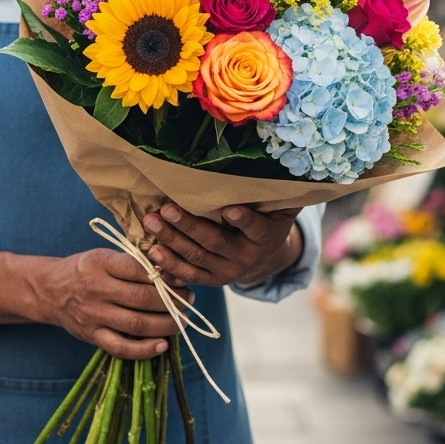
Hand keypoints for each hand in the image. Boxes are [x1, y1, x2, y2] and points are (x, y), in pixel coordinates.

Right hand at [39, 248, 193, 360]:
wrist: (50, 290)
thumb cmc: (85, 269)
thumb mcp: (104, 254)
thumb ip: (133, 261)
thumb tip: (171, 269)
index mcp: (101, 263)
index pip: (139, 268)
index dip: (166, 274)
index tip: (182, 276)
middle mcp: (96, 290)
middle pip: (142, 298)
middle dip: (172, 300)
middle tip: (189, 299)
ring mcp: (93, 316)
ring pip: (136, 324)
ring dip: (166, 324)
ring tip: (183, 320)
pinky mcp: (92, 336)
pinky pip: (120, 348)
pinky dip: (144, 349)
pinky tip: (162, 345)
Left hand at [143, 203, 302, 288]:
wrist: (266, 258)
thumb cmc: (270, 219)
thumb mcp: (282, 206)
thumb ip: (284, 189)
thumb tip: (292, 162)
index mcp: (266, 237)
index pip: (256, 228)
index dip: (244, 220)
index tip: (228, 209)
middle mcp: (247, 257)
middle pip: (215, 242)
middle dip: (189, 225)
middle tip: (166, 208)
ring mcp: (227, 272)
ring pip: (197, 257)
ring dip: (171, 241)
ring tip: (152, 223)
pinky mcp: (212, 281)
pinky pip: (189, 275)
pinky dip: (170, 265)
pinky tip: (153, 252)